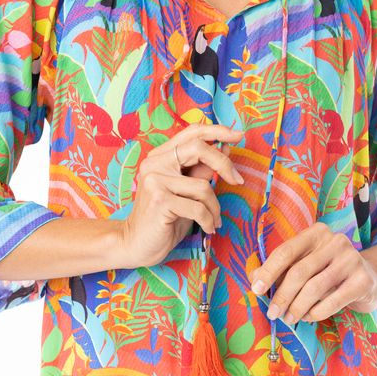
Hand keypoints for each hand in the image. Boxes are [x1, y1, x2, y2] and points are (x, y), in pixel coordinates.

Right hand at [120, 123, 244, 267]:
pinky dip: (208, 220)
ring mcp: (155, 180)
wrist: (137, 244)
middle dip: (224, 164)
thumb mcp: (187, 193)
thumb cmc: (165, 219)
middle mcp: (155, 163)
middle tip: (237, 181)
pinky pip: (197, 207)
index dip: (217, 131)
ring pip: (203, 186)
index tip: (238, 135)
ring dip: (215, 207)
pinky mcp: (159, 200)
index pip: (192, 132)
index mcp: (161, 156)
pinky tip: (208, 228)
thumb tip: (225, 148)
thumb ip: (201, 170)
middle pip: (199, 148)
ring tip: (214, 220)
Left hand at [248, 222, 376, 324]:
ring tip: (289, 318)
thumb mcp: (305, 264)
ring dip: (297, 307)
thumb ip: (280, 269)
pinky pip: (332, 301)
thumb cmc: (329, 272)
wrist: (371, 279)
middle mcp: (335, 241)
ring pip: (314, 288)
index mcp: (317, 233)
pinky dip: (316, 313)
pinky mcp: (362, 280)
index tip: (256, 290)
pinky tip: (309, 317)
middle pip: (299, 271)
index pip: (286, 251)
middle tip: (273, 313)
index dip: (268, 271)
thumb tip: (253, 278)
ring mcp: (351, 259)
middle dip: (282, 296)